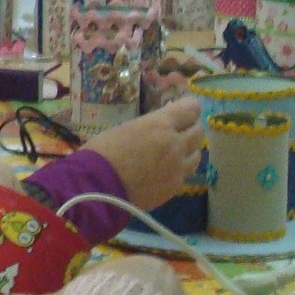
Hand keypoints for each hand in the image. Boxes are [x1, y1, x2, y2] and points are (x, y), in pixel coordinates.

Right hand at [79, 97, 203, 210]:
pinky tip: (164, 172)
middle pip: (198, 131)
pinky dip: (178, 171)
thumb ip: (149, 126)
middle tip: (178, 130)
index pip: (192, 108)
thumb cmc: (101, 153)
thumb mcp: (126, 128)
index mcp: (160, 124)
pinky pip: (184, 175)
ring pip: (197, 155)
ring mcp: (177, 168)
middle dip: (190, 128)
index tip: (183, 108)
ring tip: (175, 153)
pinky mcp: (174, 188)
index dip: (189, 107)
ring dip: (188, 151)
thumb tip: (159, 126)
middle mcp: (175, 144)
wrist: (95, 188)